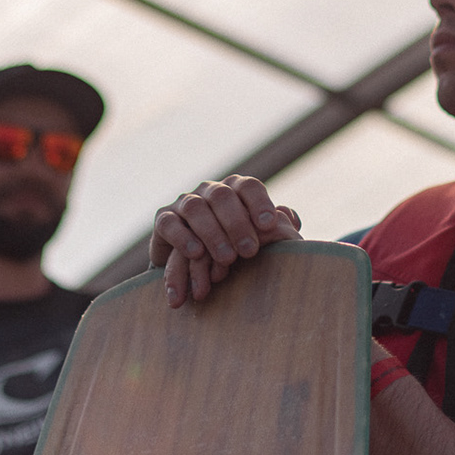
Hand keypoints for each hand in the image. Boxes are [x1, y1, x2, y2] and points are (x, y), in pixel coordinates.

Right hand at [149, 176, 301, 305]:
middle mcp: (210, 191)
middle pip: (223, 196)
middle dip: (237, 223)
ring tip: (227, 259)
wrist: (195, 268)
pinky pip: (168, 223)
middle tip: (249, 252)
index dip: (259, 202)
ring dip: (212, 233)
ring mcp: (185, 202)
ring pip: (195, 208)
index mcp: (236, 191)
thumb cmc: (237, 252)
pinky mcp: (163, 219)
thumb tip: (291, 218)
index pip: (249, 186)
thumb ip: (277, 229)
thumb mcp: (259, 241)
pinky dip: (182, 237)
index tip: (269, 225)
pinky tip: (196, 254)